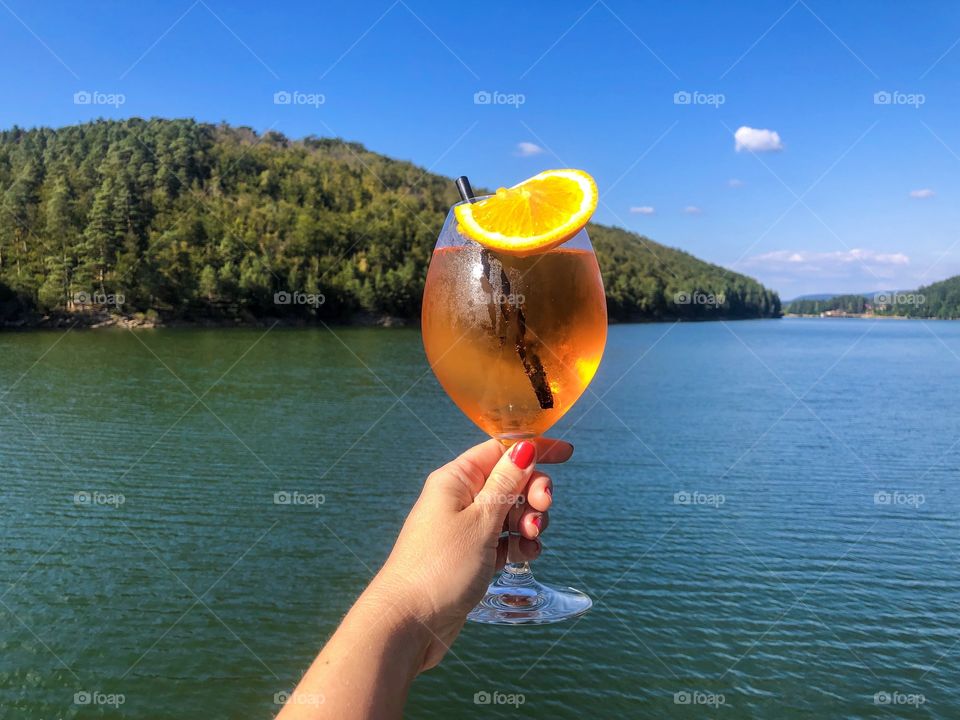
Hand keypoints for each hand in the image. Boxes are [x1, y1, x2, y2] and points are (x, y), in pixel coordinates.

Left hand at [365, 437, 572, 670]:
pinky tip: (525, 555)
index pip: (500, 450)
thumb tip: (523, 448)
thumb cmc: (441, 566)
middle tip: (542, 509)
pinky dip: (519, 544)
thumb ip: (506, 484)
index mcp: (456, 480)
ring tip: (528, 539)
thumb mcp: (481, 520)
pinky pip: (504, 540)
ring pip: (511, 512)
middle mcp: (460, 499)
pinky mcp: (472, 556)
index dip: (534, 450)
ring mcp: (466, 529)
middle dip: (533, 492)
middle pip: (511, 481)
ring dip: (529, 522)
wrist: (411, 622)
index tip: (568, 453)